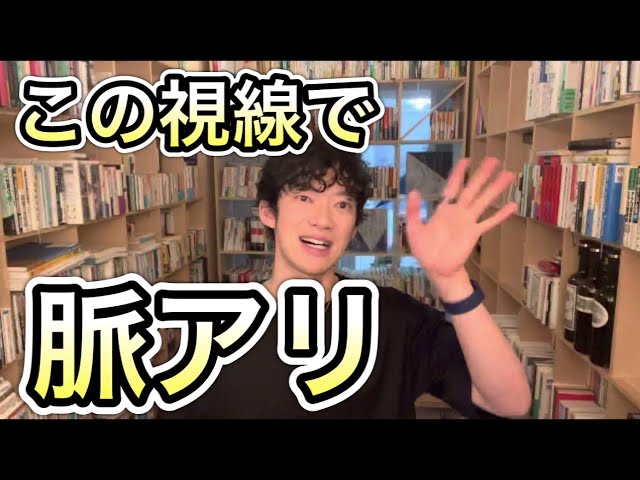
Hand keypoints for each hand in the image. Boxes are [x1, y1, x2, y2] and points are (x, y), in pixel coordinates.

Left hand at [406, 156, 516, 283]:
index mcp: (444, 208)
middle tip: (494, 159)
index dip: (459, 173)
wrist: (436, 268)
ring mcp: (468, 221)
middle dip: (482, 174)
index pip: (453, 186)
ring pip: (484, 201)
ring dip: (495, 188)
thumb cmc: (424, 249)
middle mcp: (458, 211)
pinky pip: (489, 222)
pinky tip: (513, 205)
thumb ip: (414, 211)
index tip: (467, 160)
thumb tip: (413, 191)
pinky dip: (501, 214)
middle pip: (472, 189)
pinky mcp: (474, 233)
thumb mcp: (414, 229)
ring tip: (509, 175)